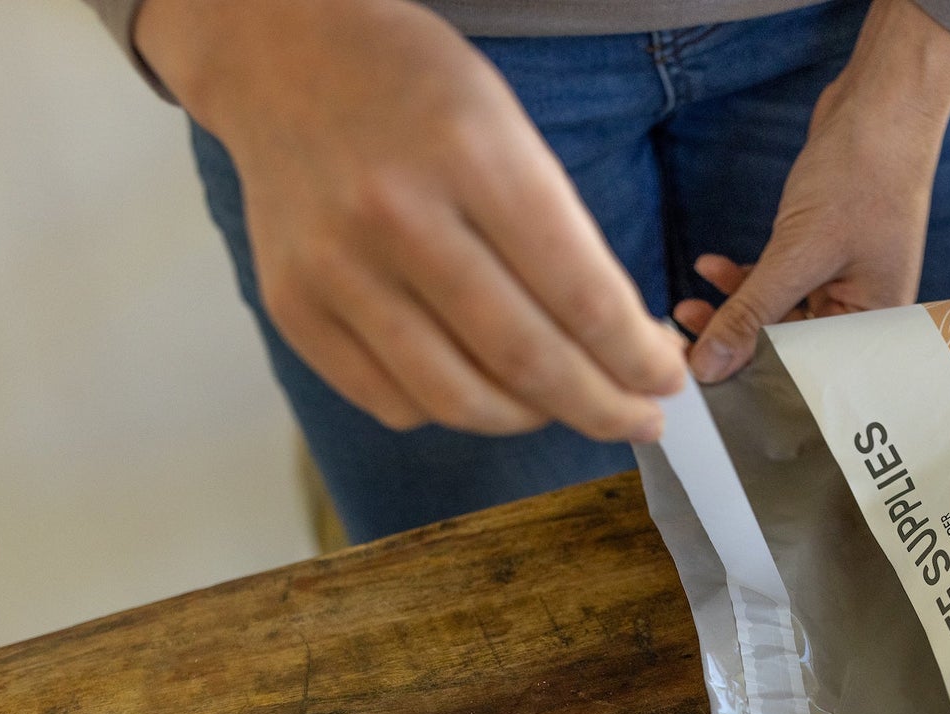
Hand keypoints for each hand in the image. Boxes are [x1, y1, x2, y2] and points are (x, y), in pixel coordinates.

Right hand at [136, 0, 684, 439]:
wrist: (283, 56)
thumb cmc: (415, 90)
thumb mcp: (510, 130)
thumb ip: (563, 237)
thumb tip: (624, 347)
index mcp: (469, 157)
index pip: (581, 296)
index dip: (637, 358)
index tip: (667, 379)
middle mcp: (395, 216)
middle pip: (525, 361)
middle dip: (602, 407)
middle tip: (639, 418)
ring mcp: (334, 269)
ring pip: (458, 400)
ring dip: (532, 421)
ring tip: (565, 406)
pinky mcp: (293, 308)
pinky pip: (394, 402)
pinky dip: (452, 411)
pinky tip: (482, 386)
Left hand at [673, 0, 949, 381]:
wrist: (883, 105)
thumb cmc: (864, 176)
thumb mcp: (799, 252)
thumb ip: (752, 311)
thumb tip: (710, 363)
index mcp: (875, 326)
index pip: (809, 372)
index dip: (756, 377)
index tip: (707, 378)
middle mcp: (862, 310)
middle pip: (790, 345)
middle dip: (737, 341)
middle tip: (686, 342)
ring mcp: (842, 279)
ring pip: (778, 312)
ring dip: (733, 307)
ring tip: (688, 307)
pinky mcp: (821, 251)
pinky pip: (777, 278)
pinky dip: (744, 276)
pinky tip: (709, 266)